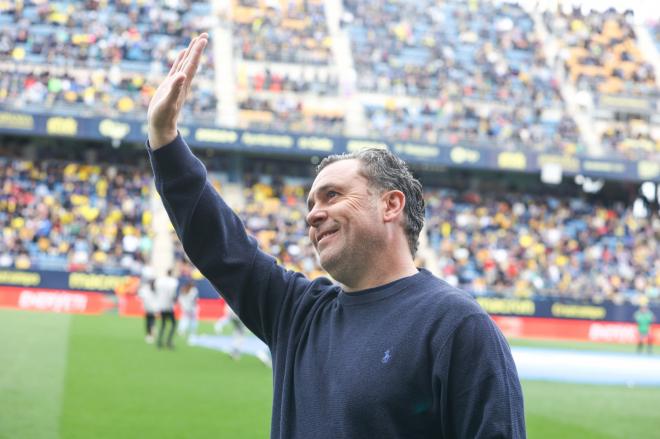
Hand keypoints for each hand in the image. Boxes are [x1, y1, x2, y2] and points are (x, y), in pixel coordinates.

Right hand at [147, 33, 207, 149]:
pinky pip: (177, 68)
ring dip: (191, 51)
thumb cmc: (163, 116)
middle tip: (205, 34)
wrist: (161, 126)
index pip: (192, 64)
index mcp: (184, 84)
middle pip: (192, 61)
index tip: (203, 39)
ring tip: (196, 40)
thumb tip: (182, 75)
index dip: (197, 51)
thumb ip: (174, 89)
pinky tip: (182, 53)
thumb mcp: (168, 103)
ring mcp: (177, 83)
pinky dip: (180, 59)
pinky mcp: (170, 85)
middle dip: (198, 48)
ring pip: (185, 63)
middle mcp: (183, 82)